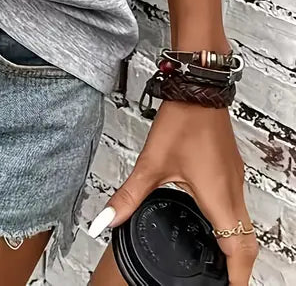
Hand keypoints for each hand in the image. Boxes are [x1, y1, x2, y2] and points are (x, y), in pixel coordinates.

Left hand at [88, 100, 257, 284]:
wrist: (198, 89)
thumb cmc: (182, 120)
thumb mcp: (150, 163)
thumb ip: (129, 195)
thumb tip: (107, 219)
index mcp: (218, 196)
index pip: (237, 249)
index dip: (238, 277)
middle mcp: (232, 191)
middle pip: (248, 243)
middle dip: (240, 270)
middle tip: (226, 284)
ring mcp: (234, 180)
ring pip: (246, 225)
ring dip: (237, 249)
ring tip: (222, 266)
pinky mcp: (230, 170)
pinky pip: (239, 208)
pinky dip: (233, 227)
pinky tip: (215, 227)